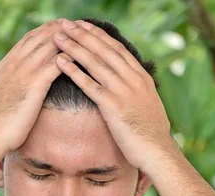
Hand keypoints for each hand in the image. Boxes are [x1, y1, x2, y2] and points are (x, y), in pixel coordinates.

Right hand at [0, 20, 72, 154]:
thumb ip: (6, 87)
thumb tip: (8, 89)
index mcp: (6, 64)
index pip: (29, 39)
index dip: (46, 31)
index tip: (59, 28)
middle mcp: (15, 63)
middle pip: (42, 36)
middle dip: (61, 29)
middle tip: (78, 26)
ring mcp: (25, 71)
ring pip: (51, 45)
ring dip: (69, 39)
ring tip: (85, 37)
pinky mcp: (36, 84)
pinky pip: (58, 63)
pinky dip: (71, 57)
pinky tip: (83, 58)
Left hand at [53, 20, 173, 171]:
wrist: (158, 151)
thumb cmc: (151, 135)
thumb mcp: (147, 106)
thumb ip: (137, 93)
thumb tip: (130, 89)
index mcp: (142, 77)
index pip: (116, 49)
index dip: (98, 35)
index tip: (83, 25)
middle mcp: (133, 79)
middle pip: (103, 50)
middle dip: (82, 35)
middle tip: (65, 24)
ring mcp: (123, 91)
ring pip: (94, 63)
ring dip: (74, 47)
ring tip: (57, 37)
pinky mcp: (113, 106)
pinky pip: (89, 85)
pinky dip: (74, 71)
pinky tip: (60, 62)